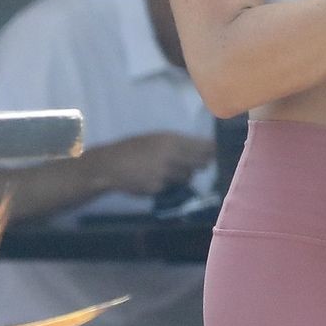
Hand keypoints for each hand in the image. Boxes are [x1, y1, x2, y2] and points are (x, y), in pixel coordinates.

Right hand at [91, 131, 215, 197]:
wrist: (111, 165)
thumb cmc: (133, 149)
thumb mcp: (155, 138)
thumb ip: (177, 143)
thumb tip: (203, 148)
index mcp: (170, 139)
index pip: (203, 146)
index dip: (211, 150)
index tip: (215, 152)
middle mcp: (170, 155)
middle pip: (200, 163)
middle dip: (201, 164)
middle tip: (199, 163)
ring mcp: (165, 172)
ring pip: (188, 176)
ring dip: (184, 175)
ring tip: (169, 169)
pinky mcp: (159, 187)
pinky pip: (173, 186)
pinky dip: (169, 184)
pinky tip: (156, 178)